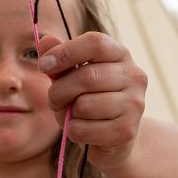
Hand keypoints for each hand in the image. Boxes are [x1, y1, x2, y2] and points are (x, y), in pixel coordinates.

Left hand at [38, 32, 146, 170]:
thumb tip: (45, 40)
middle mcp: (134, 76)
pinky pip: (84, 130)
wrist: (113, 137)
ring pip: (84, 105)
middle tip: (53, 99)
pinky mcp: (126, 130)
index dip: (65, 52)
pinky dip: (73, 131)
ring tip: (73, 114)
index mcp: (121, 54)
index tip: (43, 65)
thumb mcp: (72, 78)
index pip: (95, 43)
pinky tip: (82, 129)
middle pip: (86, 76)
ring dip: (68, 113)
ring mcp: (134, 104)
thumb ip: (60, 62)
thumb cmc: (90, 100)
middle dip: (59, 90)